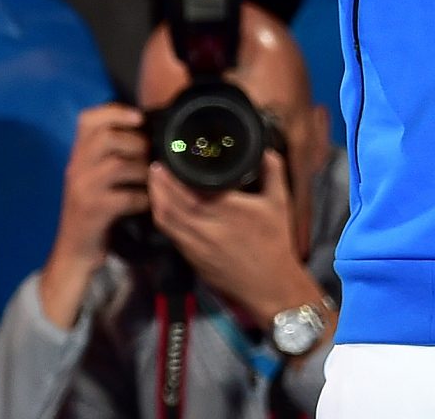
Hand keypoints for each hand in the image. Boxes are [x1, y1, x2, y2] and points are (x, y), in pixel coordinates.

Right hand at [40, 105, 150, 327]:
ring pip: (117, 165)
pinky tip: (148, 203)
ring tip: (152, 179)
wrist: (74, 251)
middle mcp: (76, 168)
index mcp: (77, 156)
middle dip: (136, 142)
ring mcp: (82, 190)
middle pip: (106, 138)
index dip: (115, 112)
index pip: (87, 120)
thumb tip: (147, 130)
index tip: (139, 116)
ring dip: (143, 170)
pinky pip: (125, 197)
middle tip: (150, 155)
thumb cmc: (93, 210)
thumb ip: (110, 154)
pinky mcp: (93, 212)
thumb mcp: (95, 177)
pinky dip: (143, 199)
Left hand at [150, 151, 316, 323]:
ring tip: (155, 184)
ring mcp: (196, 247)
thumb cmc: (275, 244)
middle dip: (158, 184)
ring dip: (155, 201)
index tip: (168, 159)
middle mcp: (207, 229)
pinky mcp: (192, 259)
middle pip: (169, 205)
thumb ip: (273, 171)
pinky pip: (171, 235)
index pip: (189, 190)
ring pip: (165, 221)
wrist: (270, 285)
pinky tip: (165, 208)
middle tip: (155, 166)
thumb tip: (266, 150)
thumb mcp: (280, 202)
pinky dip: (164, 218)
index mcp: (227, 211)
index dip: (172, 176)